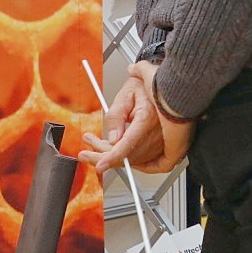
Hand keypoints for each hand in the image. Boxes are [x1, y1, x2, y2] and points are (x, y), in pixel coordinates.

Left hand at [77, 61, 193, 173]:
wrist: (165, 86)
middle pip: (127, 155)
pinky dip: (125, 158)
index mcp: (147, 119)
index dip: (112, 158)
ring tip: (96, 143)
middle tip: (86, 152)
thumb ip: (116, 116)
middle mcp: (157, 133)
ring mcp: (161, 142)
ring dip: (112, 156)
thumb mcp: (126, 94)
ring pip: (132, 159)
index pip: (128, 145)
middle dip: (103, 156)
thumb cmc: (146, 87)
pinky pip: (142, 160)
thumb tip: (112, 139)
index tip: (100, 166)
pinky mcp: (163, 147)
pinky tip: (113, 151)